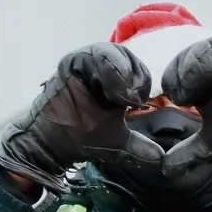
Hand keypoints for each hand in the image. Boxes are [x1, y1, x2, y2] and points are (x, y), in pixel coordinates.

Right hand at [0, 44, 157, 190]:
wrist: (50, 144)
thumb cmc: (79, 138)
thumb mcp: (116, 142)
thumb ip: (138, 146)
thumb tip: (160, 158)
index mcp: (115, 80)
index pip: (139, 70)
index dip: (143, 84)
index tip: (139, 104)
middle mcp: (101, 66)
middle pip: (129, 57)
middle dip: (135, 77)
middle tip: (131, 101)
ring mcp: (85, 62)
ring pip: (112, 53)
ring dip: (121, 74)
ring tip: (121, 97)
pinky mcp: (71, 63)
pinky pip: (92, 55)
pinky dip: (105, 69)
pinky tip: (109, 90)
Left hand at [160, 37, 211, 184]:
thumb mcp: (209, 146)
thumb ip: (187, 154)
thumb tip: (164, 168)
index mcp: (198, 88)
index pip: (176, 75)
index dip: (171, 83)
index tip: (169, 99)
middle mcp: (210, 71)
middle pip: (184, 60)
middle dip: (177, 74)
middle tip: (175, 94)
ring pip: (200, 50)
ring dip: (189, 66)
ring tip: (185, 90)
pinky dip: (209, 58)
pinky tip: (205, 76)